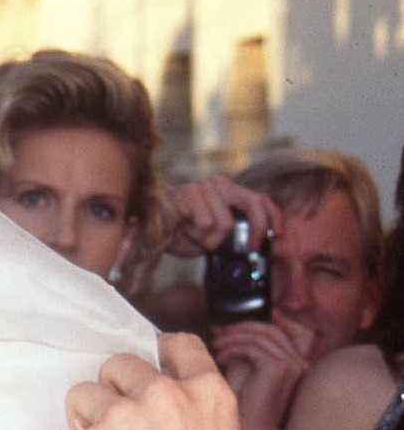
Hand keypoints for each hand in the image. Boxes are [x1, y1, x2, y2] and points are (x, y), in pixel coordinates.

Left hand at [51, 334, 271, 429]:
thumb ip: (191, 418)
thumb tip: (158, 411)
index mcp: (207, 393)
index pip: (177, 346)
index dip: (157, 355)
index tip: (147, 368)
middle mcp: (164, 394)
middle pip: (116, 366)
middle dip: (112, 395)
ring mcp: (122, 417)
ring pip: (80, 397)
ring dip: (86, 428)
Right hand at [163, 177, 281, 257]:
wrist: (152, 229)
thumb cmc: (183, 232)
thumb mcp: (217, 235)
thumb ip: (238, 233)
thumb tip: (260, 246)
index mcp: (227, 190)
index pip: (260, 198)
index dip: (273, 216)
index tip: (278, 235)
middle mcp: (217, 183)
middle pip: (252, 203)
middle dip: (257, 228)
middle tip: (252, 246)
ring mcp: (202, 187)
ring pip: (226, 222)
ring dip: (211, 239)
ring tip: (195, 235)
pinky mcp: (188, 194)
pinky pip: (206, 224)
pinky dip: (197, 236)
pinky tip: (184, 231)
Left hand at [210, 315, 314, 429]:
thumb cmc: (243, 407)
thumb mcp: (242, 369)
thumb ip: (239, 347)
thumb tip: (222, 327)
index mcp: (295, 363)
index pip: (272, 332)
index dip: (245, 327)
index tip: (222, 330)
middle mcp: (300, 363)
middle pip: (267, 330)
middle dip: (238, 329)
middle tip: (216, 334)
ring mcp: (293, 365)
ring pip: (257, 336)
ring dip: (231, 339)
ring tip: (216, 349)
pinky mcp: (280, 367)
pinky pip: (251, 347)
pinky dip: (232, 349)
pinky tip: (220, 359)